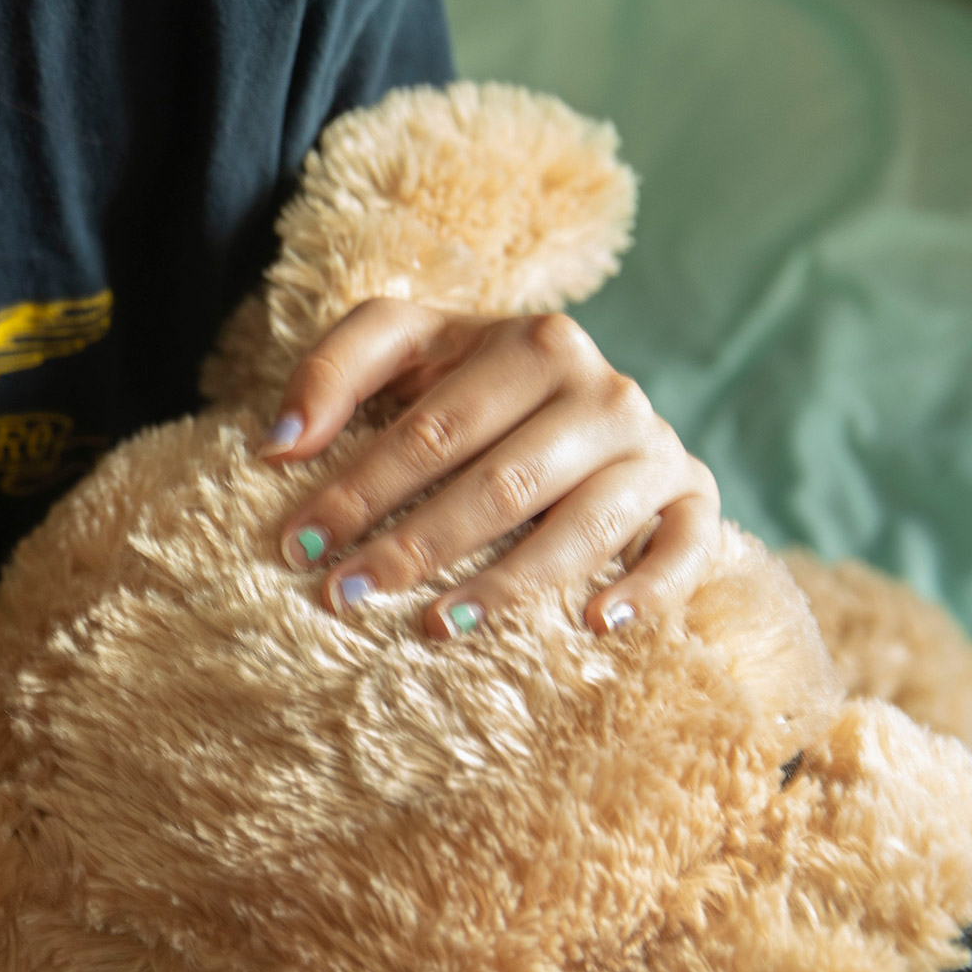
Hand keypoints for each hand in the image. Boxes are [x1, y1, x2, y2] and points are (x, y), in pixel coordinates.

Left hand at [257, 300, 717, 637]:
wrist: (583, 390)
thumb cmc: (470, 379)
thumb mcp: (404, 346)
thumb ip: (334, 371)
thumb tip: (279, 445)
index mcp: (532, 344)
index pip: (433, 432)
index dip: (359, 490)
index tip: (298, 542)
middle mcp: (603, 391)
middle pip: (500, 484)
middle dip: (415, 547)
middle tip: (345, 595)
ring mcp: (653, 447)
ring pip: (582, 526)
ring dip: (509, 584)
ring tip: (436, 626)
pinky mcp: (692, 495)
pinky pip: (685, 548)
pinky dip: (647, 588)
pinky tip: (592, 623)